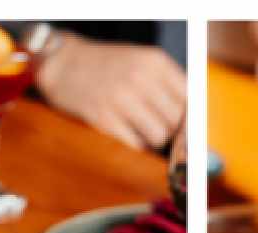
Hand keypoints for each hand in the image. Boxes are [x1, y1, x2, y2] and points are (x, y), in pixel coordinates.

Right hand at [36, 35, 184, 150]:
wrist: (62, 64)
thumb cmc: (108, 68)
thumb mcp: (142, 64)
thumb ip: (170, 90)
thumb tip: (196, 130)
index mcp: (155, 62)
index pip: (191, 101)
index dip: (191, 122)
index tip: (188, 132)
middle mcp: (140, 77)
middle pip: (177, 122)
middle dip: (170, 131)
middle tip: (154, 126)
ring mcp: (120, 97)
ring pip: (159, 136)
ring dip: (152, 140)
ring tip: (137, 127)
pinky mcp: (103, 117)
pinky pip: (136, 145)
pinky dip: (134, 145)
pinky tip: (124, 132)